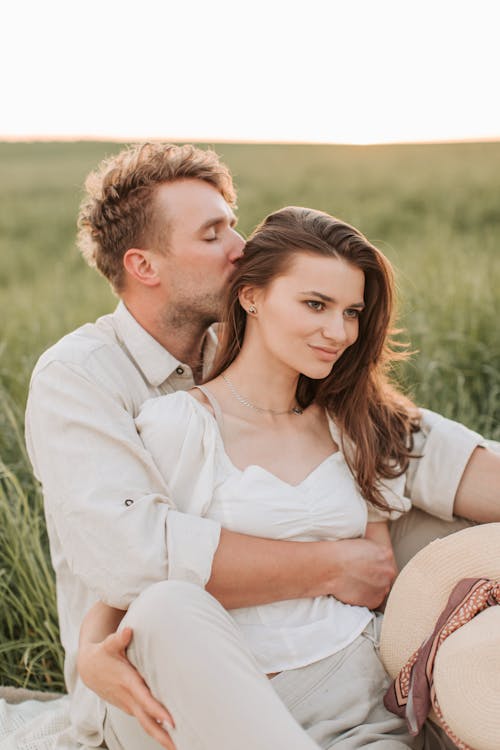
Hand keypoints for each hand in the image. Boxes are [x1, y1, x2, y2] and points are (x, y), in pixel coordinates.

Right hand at [77, 626, 175, 749]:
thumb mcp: (109, 645)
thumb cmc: (103, 654)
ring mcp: (129, 705)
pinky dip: (156, 730)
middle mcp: (128, 698)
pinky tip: (169, 735)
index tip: (172, 721)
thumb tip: (128, 631)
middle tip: (179, 747)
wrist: (88, 668)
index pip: (145, 700)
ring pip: (146, 724)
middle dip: (163, 736)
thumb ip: (119, 638)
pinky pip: (145, 721)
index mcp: (127, 683)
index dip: (157, 711)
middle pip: (147, 721)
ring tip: (180, 745)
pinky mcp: (130, 707)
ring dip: (161, 736)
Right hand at [325, 538, 397, 609]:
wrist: (331, 567)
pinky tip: (354, 590)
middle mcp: (388, 571)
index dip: (375, 564)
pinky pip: (373, 600)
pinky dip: (365, 597)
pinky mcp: (375, 600)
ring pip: (380, 589)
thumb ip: (375, 551)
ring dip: (371, 588)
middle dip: (376, 577)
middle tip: (360, 575)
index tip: (365, 566)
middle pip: (386, 576)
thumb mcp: (363, 543)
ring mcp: (383, 587)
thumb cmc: (342, 552)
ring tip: (355, 583)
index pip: (386, 561)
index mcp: (387, 554)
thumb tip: (376, 559)